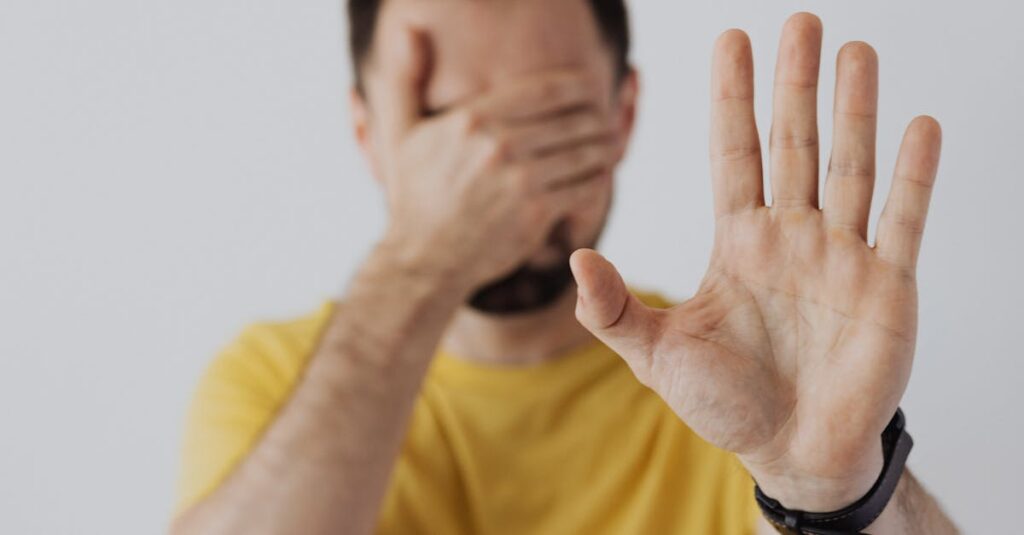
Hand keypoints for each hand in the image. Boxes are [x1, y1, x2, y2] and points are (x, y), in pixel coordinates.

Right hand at [369, 27, 619, 293]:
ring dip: (604, 147)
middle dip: (597, 117)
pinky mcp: (537, 212)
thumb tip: (406, 31)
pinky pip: (587, 186)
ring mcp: (520, 178)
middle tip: (605, 121)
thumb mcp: (401, 132)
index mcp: (473, 118)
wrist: (423, 260)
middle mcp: (499, 144)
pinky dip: (599, 180)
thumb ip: (405, 78)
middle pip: (575, 117)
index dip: (579, 86)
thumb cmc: (415, 196)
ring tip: (609, 145)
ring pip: (587, 151)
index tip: (591, 89)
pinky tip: (598, 178)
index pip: (547, 88)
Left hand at [570, 13, 941, 511]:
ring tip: (855, 52)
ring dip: (854, 111)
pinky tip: (918, 126)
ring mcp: (840, 255)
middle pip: (793, 144)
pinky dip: (911, 177)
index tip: (731, 39)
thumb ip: (612, 310)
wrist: (792, 451)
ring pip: (848, 167)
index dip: (732, 99)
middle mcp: (790, 236)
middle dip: (794, 85)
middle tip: (799, 22)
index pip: (734, 153)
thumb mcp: (657, 356)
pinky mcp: (885, 285)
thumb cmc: (725, 404)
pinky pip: (901, 220)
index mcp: (737, 242)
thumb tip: (573, 256)